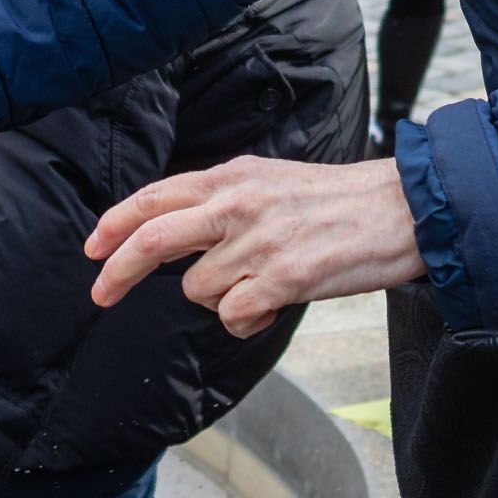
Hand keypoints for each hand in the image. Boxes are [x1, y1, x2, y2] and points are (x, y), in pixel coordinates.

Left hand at [85, 152, 423, 337]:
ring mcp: (260, 242)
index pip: (154, 197)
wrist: (404, 209)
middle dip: (117, 270)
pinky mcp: (286, 278)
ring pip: (198, 289)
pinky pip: (235, 316)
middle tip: (100, 293)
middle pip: (153, 238)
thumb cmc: (339, 202)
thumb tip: (175, 233)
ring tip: (261, 288)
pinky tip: (273, 306)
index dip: (113, 225)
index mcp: (232, 176)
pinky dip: (247, 321)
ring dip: (220, 300)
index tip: (93, 250)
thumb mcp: (270, 181)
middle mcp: (238, 205)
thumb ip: (222, 201)